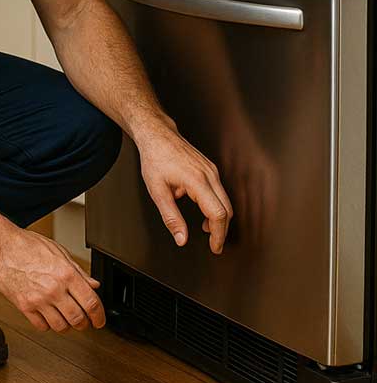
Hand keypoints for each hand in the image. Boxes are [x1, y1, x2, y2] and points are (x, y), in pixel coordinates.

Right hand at [0, 226, 104, 332]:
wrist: (1, 247)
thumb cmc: (27, 245)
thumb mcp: (59, 252)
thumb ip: (78, 272)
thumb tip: (93, 285)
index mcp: (66, 274)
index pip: (91, 302)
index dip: (99, 316)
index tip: (99, 320)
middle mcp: (54, 289)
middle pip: (78, 319)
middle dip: (84, 324)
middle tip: (84, 321)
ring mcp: (38, 299)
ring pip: (61, 326)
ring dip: (67, 326)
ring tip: (66, 319)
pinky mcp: (24, 306)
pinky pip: (42, 326)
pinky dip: (48, 325)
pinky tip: (48, 316)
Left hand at [136, 120, 233, 252]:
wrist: (157, 135)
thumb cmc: (155, 158)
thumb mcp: (158, 192)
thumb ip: (171, 218)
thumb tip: (181, 238)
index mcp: (197, 181)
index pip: (217, 214)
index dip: (218, 234)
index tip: (214, 247)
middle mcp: (209, 174)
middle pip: (227, 209)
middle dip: (222, 230)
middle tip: (213, 245)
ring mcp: (212, 170)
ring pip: (225, 201)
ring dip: (219, 218)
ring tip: (206, 230)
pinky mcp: (210, 168)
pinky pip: (220, 191)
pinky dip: (216, 205)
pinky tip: (204, 212)